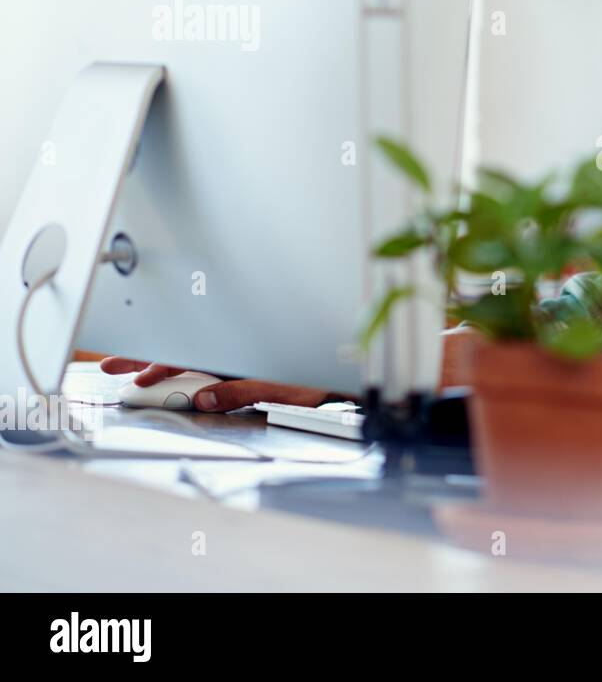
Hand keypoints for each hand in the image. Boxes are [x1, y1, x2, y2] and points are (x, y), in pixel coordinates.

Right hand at [98, 356, 330, 411]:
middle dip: (146, 357)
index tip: (126, 367)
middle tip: (112, 363)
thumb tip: (204, 400)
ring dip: (163, 368)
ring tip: (136, 378)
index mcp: (234, 348)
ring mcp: (236, 360)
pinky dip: (186, 376)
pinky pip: (207, 371)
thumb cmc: (317, 375)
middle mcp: (232, 350)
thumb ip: (239, 391)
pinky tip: (175, 385)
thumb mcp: (277, 385)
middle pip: (180, 351)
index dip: (152, 358)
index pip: (184, 351)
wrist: (342, 377)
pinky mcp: (243, 369)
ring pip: (190, 361)